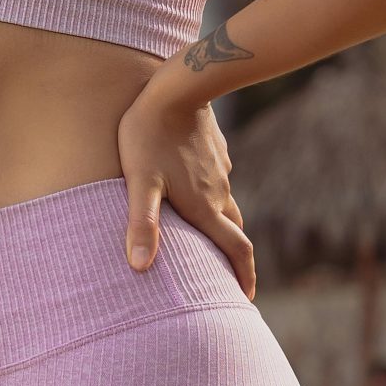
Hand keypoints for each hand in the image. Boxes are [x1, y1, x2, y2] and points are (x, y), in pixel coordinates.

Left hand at [116, 87, 255, 300]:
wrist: (177, 86)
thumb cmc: (150, 135)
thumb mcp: (141, 182)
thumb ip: (141, 225)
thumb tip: (139, 268)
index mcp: (205, 207)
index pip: (236, 250)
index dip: (244, 278)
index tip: (246, 299)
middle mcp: (218, 192)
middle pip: (232, 231)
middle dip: (233, 257)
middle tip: (225, 277)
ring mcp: (219, 170)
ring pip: (224, 204)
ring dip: (220, 224)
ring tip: (205, 237)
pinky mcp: (213, 150)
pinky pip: (215, 179)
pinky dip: (210, 195)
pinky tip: (193, 190)